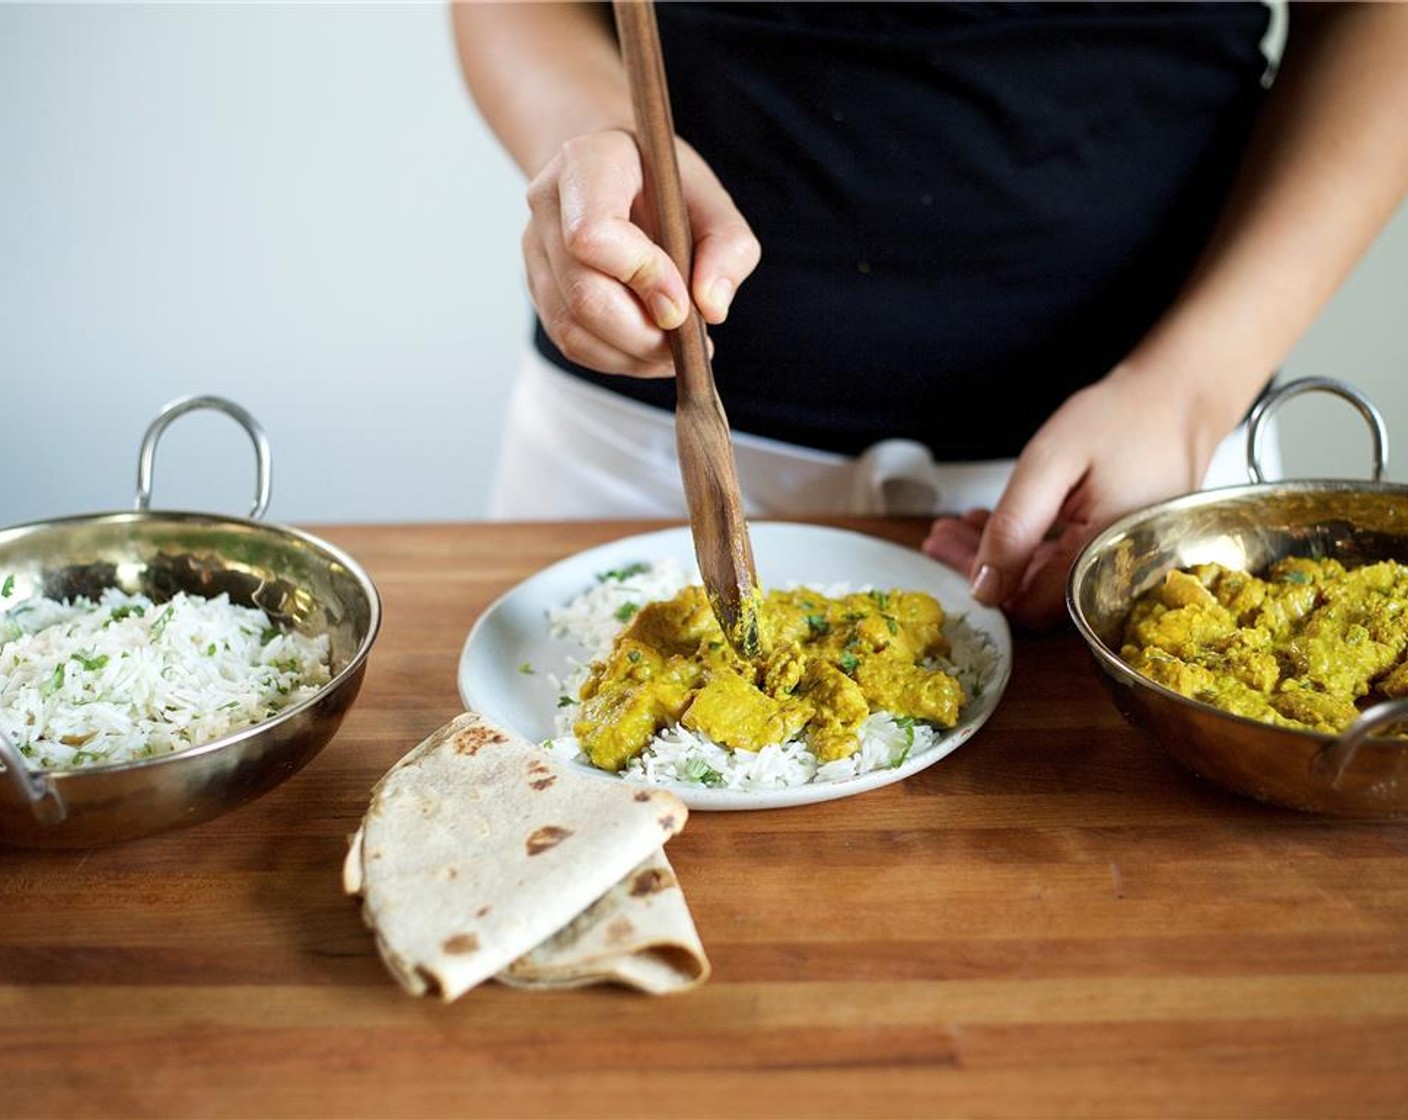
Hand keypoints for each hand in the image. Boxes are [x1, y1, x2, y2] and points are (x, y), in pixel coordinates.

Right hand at [523, 129, 760, 376]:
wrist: (621, 175)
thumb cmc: (667, 186)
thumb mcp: (713, 201)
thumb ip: (728, 247)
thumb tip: (711, 308)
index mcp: (588, 164)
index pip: (593, 235)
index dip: (642, 277)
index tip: (682, 302)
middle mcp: (548, 204)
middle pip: (582, 293)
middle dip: (642, 333)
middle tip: (685, 339)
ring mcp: (534, 248)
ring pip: (571, 328)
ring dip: (630, 355)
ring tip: (673, 352)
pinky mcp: (538, 286)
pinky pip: (569, 341)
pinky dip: (615, 358)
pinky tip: (649, 352)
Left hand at [921, 369, 1218, 630]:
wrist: (1182, 397)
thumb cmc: (1122, 419)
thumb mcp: (1051, 464)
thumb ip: (1015, 527)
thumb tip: (983, 588)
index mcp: (1103, 558)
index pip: (1028, 604)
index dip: (982, 585)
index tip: (946, 552)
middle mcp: (1122, 576)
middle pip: (1035, 597)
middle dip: (982, 567)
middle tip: (941, 537)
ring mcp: (1127, 569)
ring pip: (1048, 582)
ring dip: (1001, 557)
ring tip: (960, 528)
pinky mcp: (1125, 556)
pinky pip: (1070, 566)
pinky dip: (1030, 549)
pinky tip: (1001, 525)